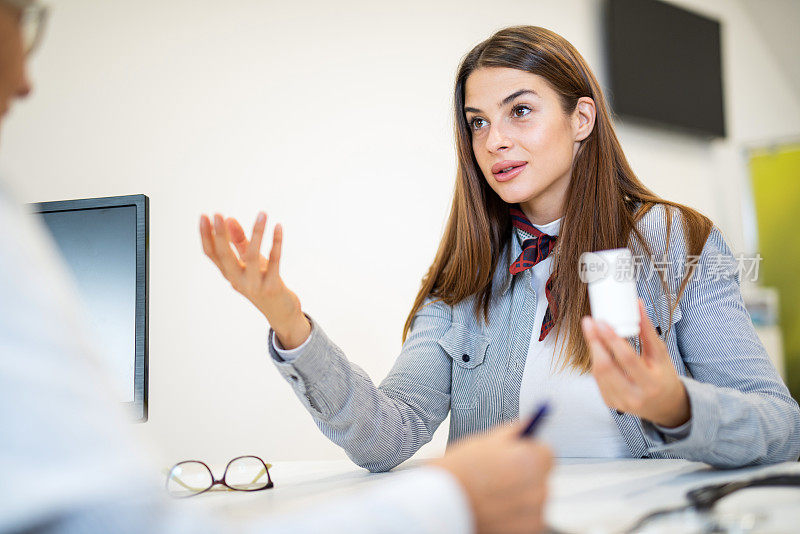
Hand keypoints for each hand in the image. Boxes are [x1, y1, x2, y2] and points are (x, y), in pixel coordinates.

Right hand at [199, 211, 309, 348]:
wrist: (281, 313)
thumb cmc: (264, 282)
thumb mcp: (251, 262)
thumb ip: (240, 241)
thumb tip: (229, 219)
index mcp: (230, 274)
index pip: (212, 254)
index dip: (206, 236)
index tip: (204, 216)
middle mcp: (238, 281)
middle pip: (225, 256)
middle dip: (220, 235)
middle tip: (218, 214)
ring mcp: (255, 285)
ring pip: (253, 256)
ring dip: (257, 233)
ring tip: (263, 214)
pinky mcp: (273, 287)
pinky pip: (275, 262)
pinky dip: (277, 243)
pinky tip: (278, 227)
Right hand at [429, 423, 551, 533]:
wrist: (440, 504)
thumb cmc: (459, 471)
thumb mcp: (484, 442)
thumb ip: (512, 432)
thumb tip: (530, 422)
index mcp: (530, 460)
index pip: (546, 452)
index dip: (529, 452)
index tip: (515, 457)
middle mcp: (538, 488)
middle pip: (540, 476)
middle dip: (524, 475)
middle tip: (497, 477)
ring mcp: (534, 513)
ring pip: (533, 498)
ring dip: (520, 495)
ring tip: (491, 494)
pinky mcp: (528, 530)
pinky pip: (528, 518)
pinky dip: (515, 515)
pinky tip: (494, 509)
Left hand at [581, 299, 689, 427]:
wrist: (665, 405)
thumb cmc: (664, 377)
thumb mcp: (661, 355)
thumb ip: (648, 331)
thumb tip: (637, 305)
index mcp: (650, 384)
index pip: (627, 358)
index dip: (612, 339)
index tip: (601, 322)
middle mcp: (634, 396)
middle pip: (606, 367)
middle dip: (594, 342)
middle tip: (589, 322)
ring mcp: (620, 402)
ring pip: (598, 372)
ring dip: (593, 350)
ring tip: (592, 332)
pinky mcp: (610, 402)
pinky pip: (597, 379)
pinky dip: (596, 362)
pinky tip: (597, 349)